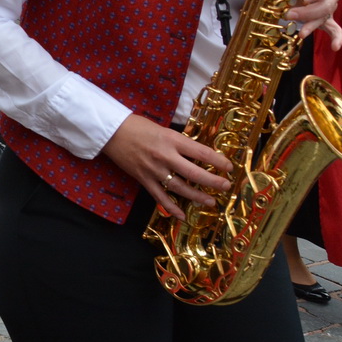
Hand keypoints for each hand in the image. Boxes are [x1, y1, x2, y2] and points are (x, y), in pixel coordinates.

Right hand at [101, 114, 231, 220]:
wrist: (111, 131)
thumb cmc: (138, 126)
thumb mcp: (164, 130)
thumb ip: (179, 143)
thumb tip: (198, 155)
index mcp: (171, 140)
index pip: (201, 153)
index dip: (218, 161)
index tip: (229, 167)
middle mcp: (165, 156)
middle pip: (194, 173)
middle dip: (213, 182)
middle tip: (225, 186)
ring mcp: (154, 170)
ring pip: (180, 187)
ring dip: (197, 196)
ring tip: (210, 202)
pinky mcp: (144, 179)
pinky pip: (160, 196)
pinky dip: (171, 207)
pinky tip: (182, 215)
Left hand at [284, 0, 341, 50]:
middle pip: (325, 4)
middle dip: (307, 12)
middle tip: (290, 15)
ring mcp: (331, 8)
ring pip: (324, 17)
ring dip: (311, 25)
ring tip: (301, 33)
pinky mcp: (327, 20)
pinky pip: (335, 30)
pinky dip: (336, 38)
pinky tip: (335, 47)